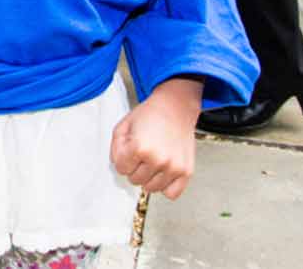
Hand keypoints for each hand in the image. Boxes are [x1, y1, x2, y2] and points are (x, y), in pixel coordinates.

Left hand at [110, 77, 202, 199]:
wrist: (175, 108)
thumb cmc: (149, 115)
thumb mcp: (123, 126)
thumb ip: (115, 148)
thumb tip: (118, 166)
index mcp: (140, 147)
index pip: (121, 169)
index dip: (123, 158)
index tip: (130, 148)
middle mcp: (158, 160)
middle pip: (135, 180)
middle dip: (135, 167)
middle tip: (143, 152)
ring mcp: (174, 167)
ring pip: (151, 188)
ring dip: (148, 177)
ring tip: (153, 159)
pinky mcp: (186, 172)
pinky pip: (172, 194)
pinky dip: (165, 186)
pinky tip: (163, 172)